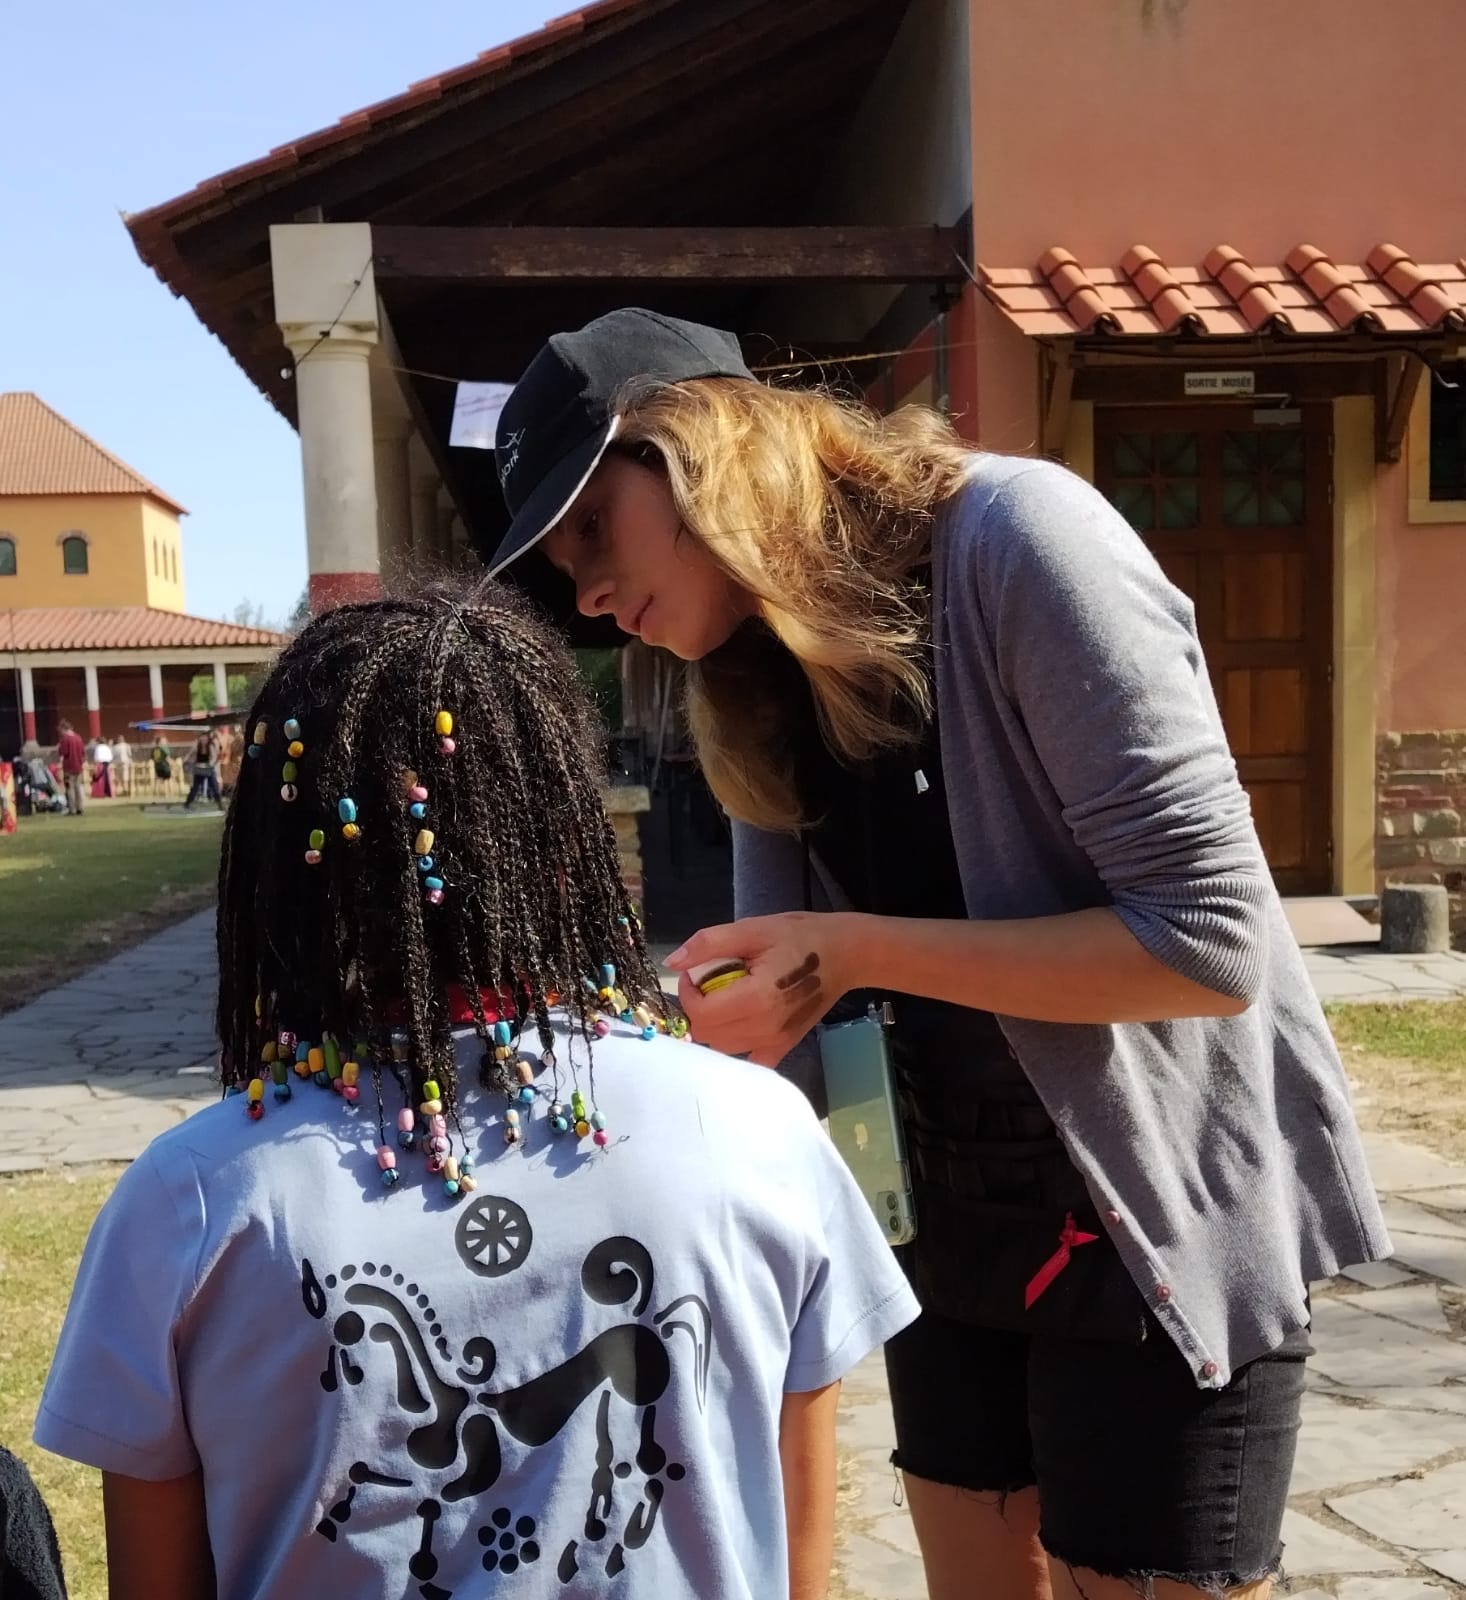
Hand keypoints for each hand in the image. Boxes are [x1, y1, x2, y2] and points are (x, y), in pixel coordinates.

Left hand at [665, 912, 858, 1067]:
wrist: (845, 953)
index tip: (695, 973)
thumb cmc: (799, 936)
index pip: (701, 1013)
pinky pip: (749, 1060)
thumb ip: (709, 944)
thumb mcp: (751, 929)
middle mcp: (764, 1029)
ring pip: (722, 1048)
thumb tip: (673, 962)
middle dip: (697, 1009)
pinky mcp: (784, 1046)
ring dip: (713, 1026)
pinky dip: (736, 1046)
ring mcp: (775, 1042)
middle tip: (709, 983)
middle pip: (707, 1034)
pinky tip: (739, 1023)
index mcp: (756, 999)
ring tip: (725, 998)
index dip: (687, 993)